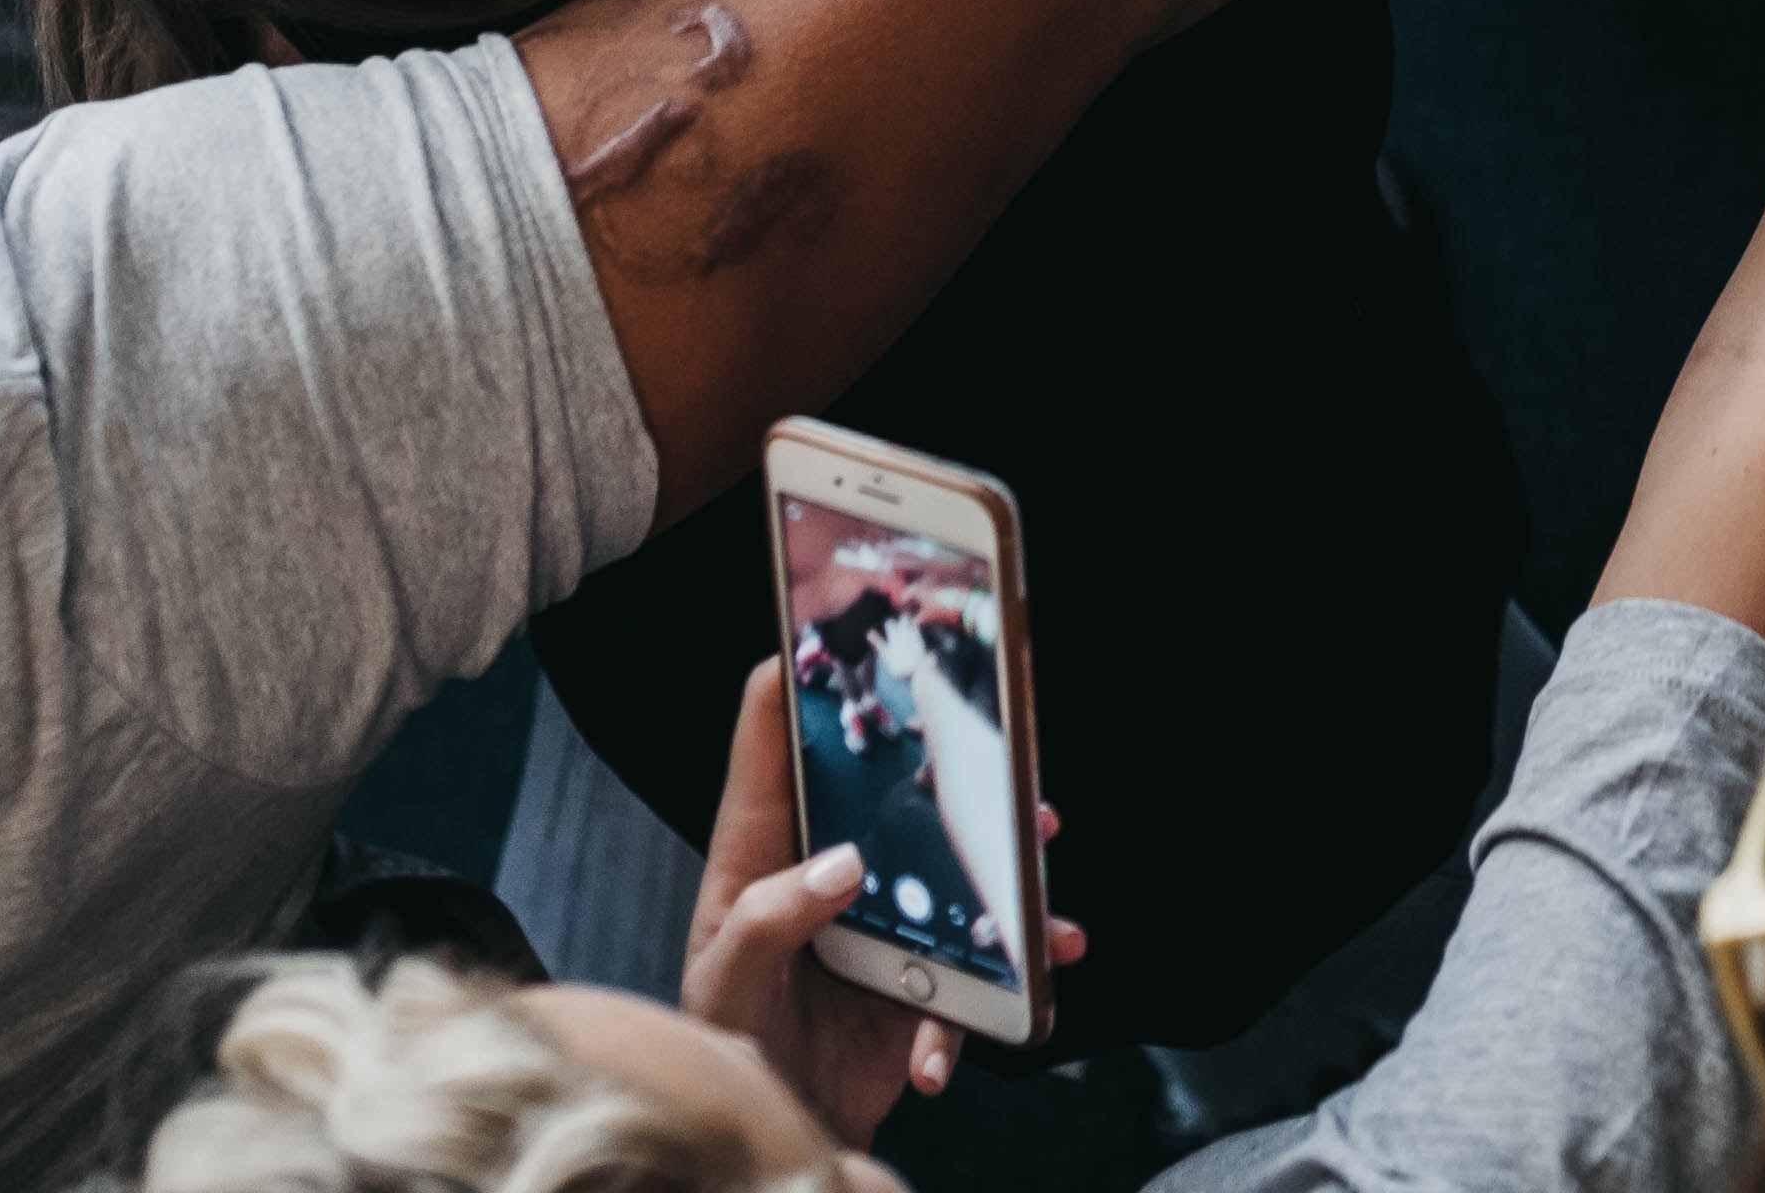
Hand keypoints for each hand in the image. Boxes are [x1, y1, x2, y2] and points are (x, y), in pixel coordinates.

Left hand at [684, 658, 1082, 1137]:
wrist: (774, 1140)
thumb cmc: (724, 1056)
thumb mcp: (723, 986)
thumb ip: (771, 921)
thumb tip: (843, 864)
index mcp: (760, 859)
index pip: (771, 748)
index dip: (792, 679)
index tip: (823, 624)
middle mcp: (824, 877)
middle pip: (889, 792)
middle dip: (952, 769)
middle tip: (1004, 753)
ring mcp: (878, 927)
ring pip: (954, 873)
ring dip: (1008, 879)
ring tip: (1041, 886)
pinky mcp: (917, 984)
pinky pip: (975, 970)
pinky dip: (1003, 986)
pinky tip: (1015, 996)